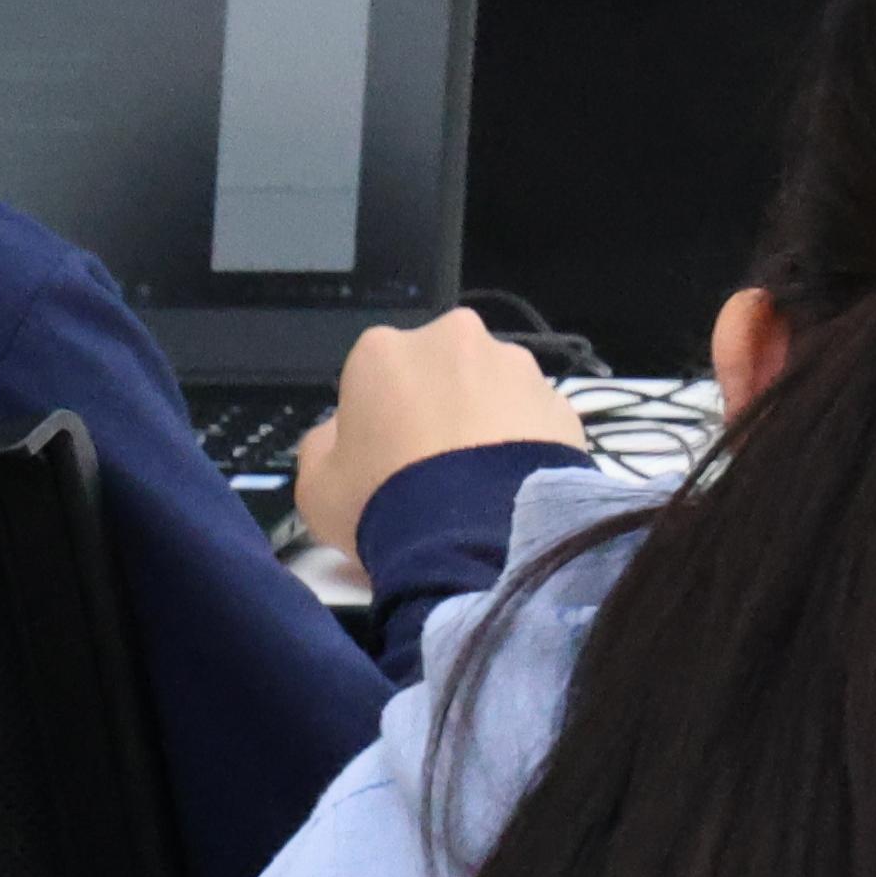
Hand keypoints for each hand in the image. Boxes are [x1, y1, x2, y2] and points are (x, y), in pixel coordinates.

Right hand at [292, 309, 590, 541]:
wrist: (478, 536)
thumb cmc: (383, 502)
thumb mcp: (315, 487)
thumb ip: (321, 447)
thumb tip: (338, 436)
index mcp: (382, 350)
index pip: (373, 376)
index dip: (374, 419)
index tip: (380, 459)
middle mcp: (452, 340)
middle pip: (437, 371)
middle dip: (435, 407)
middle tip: (431, 468)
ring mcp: (514, 367)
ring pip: (490, 390)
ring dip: (483, 422)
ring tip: (478, 484)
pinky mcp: (560, 402)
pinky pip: (532, 420)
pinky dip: (523, 444)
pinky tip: (510, 488)